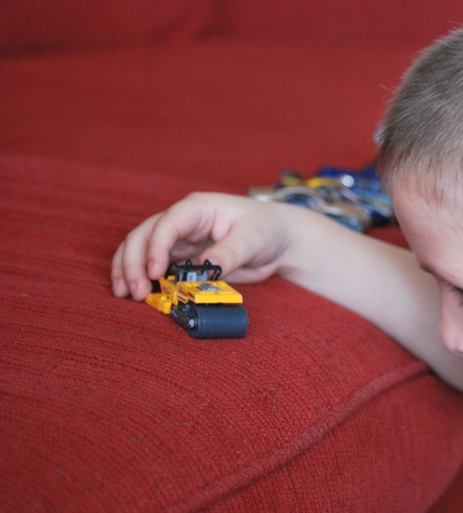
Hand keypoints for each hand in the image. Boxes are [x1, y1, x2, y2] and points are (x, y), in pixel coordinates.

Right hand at [111, 192, 301, 299]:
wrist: (279, 241)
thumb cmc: (267, 229)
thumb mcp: (254, 238)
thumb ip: (230, 252)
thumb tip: (209, 266)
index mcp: (198, 209)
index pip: (168, 223)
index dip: (156, 246)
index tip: (154, 272)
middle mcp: (183, 222)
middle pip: (145, 236)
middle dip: (134, 262)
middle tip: (135, 291)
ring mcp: (181, 240)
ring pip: (142, 250)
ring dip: (130, 270)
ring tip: (125, 294)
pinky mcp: (184, 259)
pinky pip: (156, 266)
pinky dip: (144, 279)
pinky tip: (138, 295)